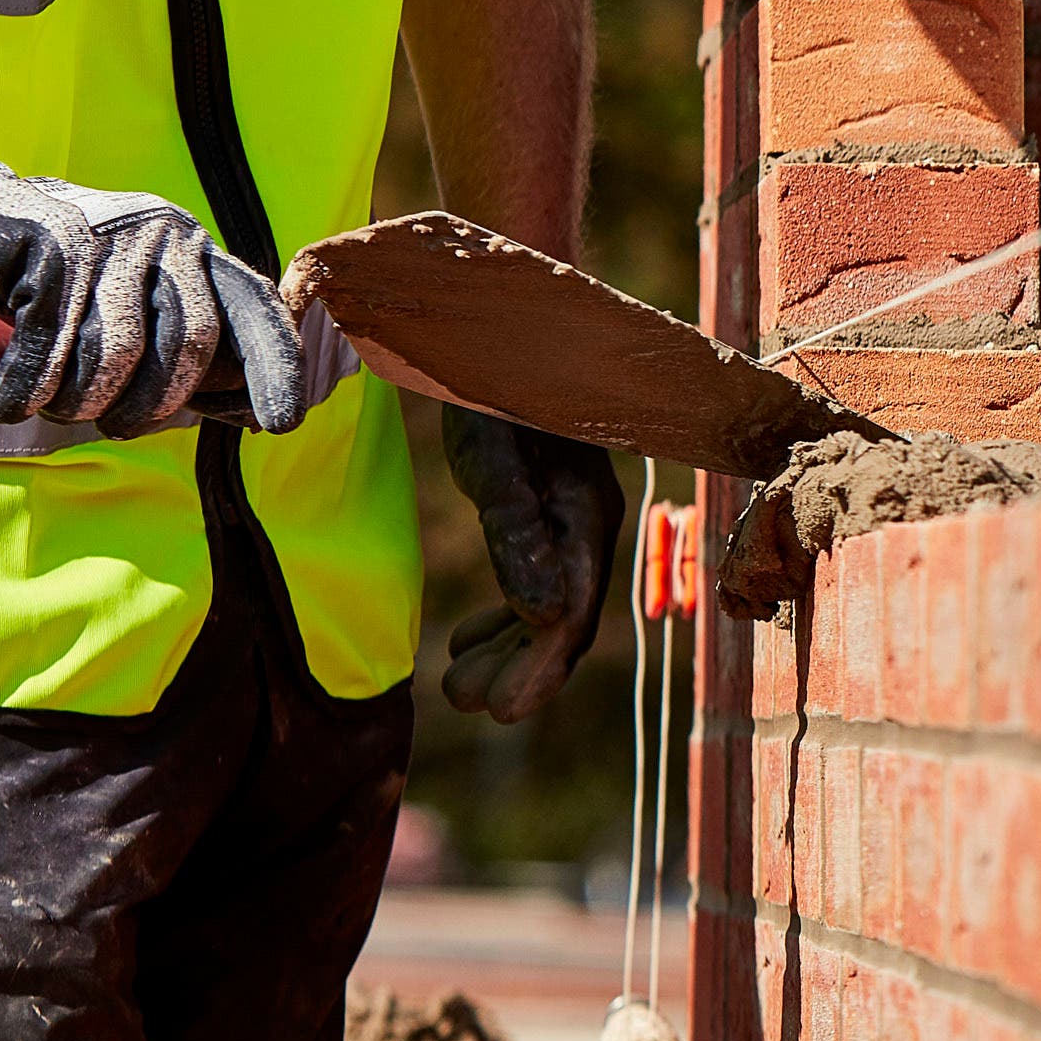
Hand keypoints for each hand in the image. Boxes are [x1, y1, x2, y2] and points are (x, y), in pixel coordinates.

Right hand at [0, 123, 325, 433]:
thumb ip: (173, 342)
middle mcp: (162, 235)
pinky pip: (48, 346)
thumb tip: (234, 411)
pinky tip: (9, 402)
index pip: (251, 307)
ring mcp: (109, 235)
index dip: (272, 366)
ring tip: (54, 406)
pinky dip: (26, 390)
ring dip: (80, 399)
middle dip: (149, 404)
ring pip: (116, 351)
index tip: (283, 421)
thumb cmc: (48, 275)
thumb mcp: (122, 298)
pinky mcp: (49, 244)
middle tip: (112, 424)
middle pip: (185, 344)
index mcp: (191, 249)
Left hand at [440, 409, 620, 723]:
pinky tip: (466, 641)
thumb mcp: (496, 461)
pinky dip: (501, 619)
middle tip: (464, 702)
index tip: (502, 715)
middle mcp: (584, 525)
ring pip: (546, 606)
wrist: (501, 326)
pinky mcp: (541, 509)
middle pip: (562, 619)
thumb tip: (545, 616)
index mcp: (584, 518)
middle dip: (518, 670)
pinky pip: (531, 582)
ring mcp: (566, 518)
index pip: (572, 614)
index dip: (540, 670)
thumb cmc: (493, 388)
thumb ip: (519, 537)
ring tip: (456, 683)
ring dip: (506, 650)